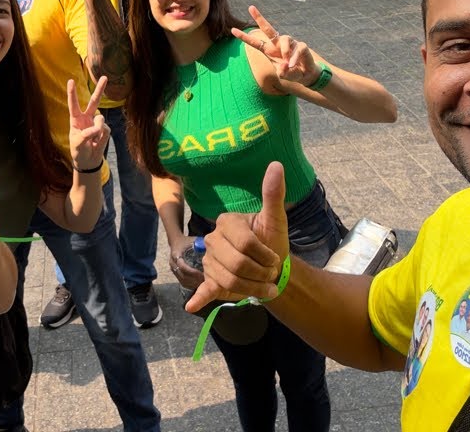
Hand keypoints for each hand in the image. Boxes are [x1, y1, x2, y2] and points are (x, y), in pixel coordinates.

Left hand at [68, 77, 108, 170]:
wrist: (88, 161)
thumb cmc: (78, 151)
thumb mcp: (78, 143)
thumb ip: (87, 134)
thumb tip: (99, 127)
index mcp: (76, 120)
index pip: (73, 105)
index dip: (72, 93)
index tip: (71, 80)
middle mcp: (87, 119)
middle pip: (94, 101)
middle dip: (100, 89)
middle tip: (105, 77)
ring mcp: (97, 123)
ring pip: (101, 120)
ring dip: (97, 130)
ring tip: (92, 140)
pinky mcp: (104, 130)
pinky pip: (105, 130)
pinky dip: (101, 137)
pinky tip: (97, 142)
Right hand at [168, 235, 204, 289]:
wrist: (176, 242)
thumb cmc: (186, 241)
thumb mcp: (193, 240)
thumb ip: (201, 245)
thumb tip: (213, 250)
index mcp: (176, 254)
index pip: (183, 266)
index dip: (193, 272)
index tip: (203, 274)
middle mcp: (172, 263)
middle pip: (183, 275)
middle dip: (194, 280)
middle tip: (206, 282)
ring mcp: (173, 269)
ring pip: (182, 280)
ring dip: (193, 283)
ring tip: (204, 284)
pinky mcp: (175, 273)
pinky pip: (182, 282)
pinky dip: (190, 285)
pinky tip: (199, 285)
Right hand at [186, 162, 289, 312]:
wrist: (272, 268)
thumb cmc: (272, 241)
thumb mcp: (276, 219)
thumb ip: (273, 193)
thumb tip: (277, 164)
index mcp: (227, 222)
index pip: (246, 243)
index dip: (265, 255)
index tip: (276, 259)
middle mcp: (213, 240)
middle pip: (237, 264)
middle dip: (260, 273)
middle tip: (271, 275)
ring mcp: (210, 261)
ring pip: (229, 280)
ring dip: (252, 289)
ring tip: (265, 288)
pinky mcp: (210, 281)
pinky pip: (204, 288)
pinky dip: (199, 297)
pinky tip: (192, 306)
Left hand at [231, 5, 319, 86]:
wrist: (306, 74)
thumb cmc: (291, 72)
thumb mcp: (283, 74)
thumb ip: (282, 71)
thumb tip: (285, 65)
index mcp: (269, 50)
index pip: (255, 42)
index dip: (244, 37)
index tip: (232, 30)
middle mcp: (277, 44)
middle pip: (267, 28)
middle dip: (259, 18)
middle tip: (250, 7)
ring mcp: (289, 43)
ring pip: (285, 39)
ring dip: (285, 51)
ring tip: (288, 64)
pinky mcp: (300, 45)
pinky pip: (296, 49)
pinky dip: (294, 58)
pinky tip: (293, 64)